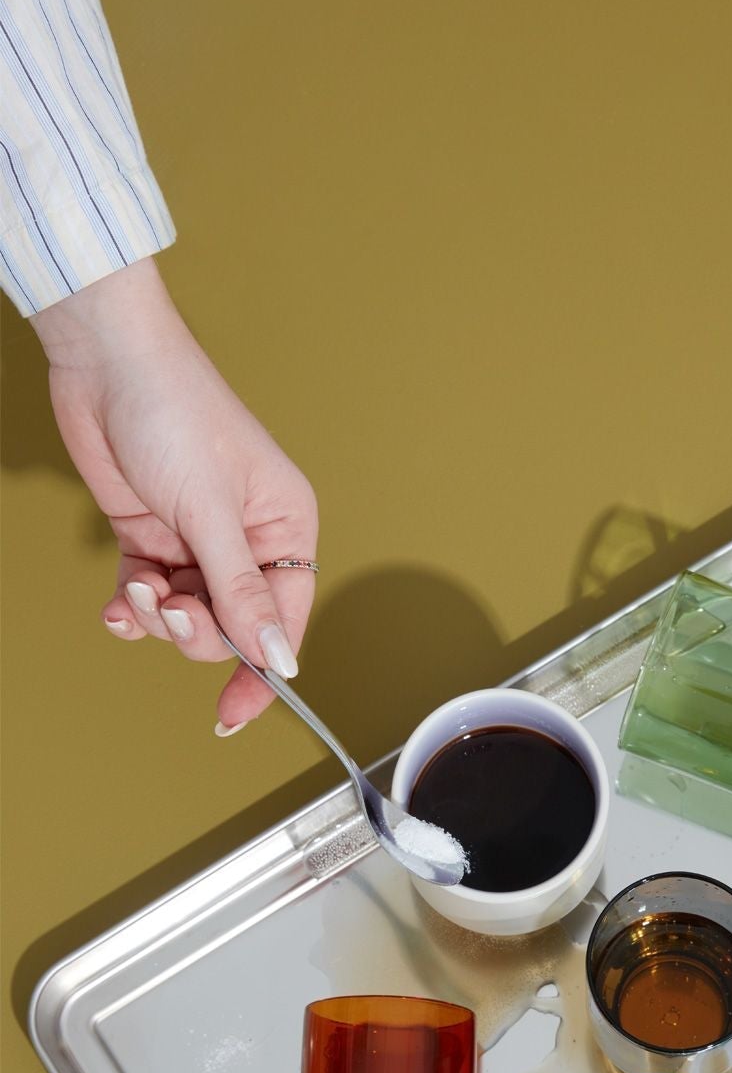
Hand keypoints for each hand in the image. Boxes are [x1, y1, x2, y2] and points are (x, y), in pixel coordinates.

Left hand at [32, 259, 316, 732]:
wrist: (106, 360)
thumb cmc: (176, 411)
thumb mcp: (213, 511)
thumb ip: (242, 590)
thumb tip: (276, 656)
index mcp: (285, 526)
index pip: (284, 619)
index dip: (263, 670)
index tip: (233, 712)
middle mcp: (246, 539)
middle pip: (232, 626)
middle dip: (196, 631)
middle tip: (170, 607)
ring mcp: (197, 540)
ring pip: (187, 617)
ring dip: (158, 617)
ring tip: (139, 590)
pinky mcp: (152, 537)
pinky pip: (149, 597)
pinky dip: (133, 606)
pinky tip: (120, 599)